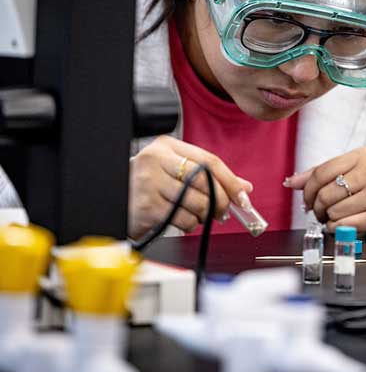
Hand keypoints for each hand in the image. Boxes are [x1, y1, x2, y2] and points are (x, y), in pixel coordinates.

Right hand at [128, 135, 252, 239]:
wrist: (116, 200)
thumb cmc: (149, 186)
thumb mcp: (175, 172)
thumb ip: (209, 176)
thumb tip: (244, 188)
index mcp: (167, 146)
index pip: (209, 161)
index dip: (231, 180)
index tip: (243, 196)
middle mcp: (156, 160)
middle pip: (206, 181)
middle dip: (221, 201)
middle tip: (223, 212)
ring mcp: (150, 183)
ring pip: (197, 203)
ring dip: (204, 215)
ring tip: (196, 215)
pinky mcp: (147, 206)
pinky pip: (184, 219)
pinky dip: (190, 225)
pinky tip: (181, 221)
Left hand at [285, 147, 365, 232]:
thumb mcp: (353, 163)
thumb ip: (322, 171)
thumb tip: (291, 182)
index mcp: (361, 156)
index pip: (321, 173)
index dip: (307, 189)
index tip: (306, 197)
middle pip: (326, 194)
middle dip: (316, 206)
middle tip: (317, 209)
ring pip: (335, 212)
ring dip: (326, 218)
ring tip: (330, 215)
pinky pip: (348, 226)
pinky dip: (336, 228)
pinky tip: (338, 223)